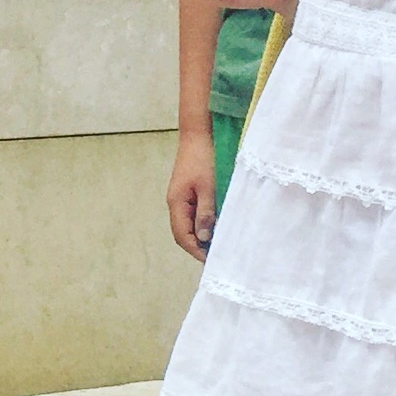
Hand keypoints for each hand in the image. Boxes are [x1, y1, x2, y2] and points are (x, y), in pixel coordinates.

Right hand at [167, 134, 215, 259]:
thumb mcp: (209, 187)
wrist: (199, 134)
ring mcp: (181, 196)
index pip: (182, 235)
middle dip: (197, 246)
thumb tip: (204, 237)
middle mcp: (176, 202)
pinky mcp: (189, 191)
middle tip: (217, 256)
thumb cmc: (204, 158)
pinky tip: (216, 225)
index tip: (211, 260)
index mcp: (177, 203)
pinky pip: (194, 213)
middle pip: (183, 232)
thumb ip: (206, 212)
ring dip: (201, 235)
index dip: (195, 250)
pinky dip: (203, 223)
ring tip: (219, 243)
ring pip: (188, 223)